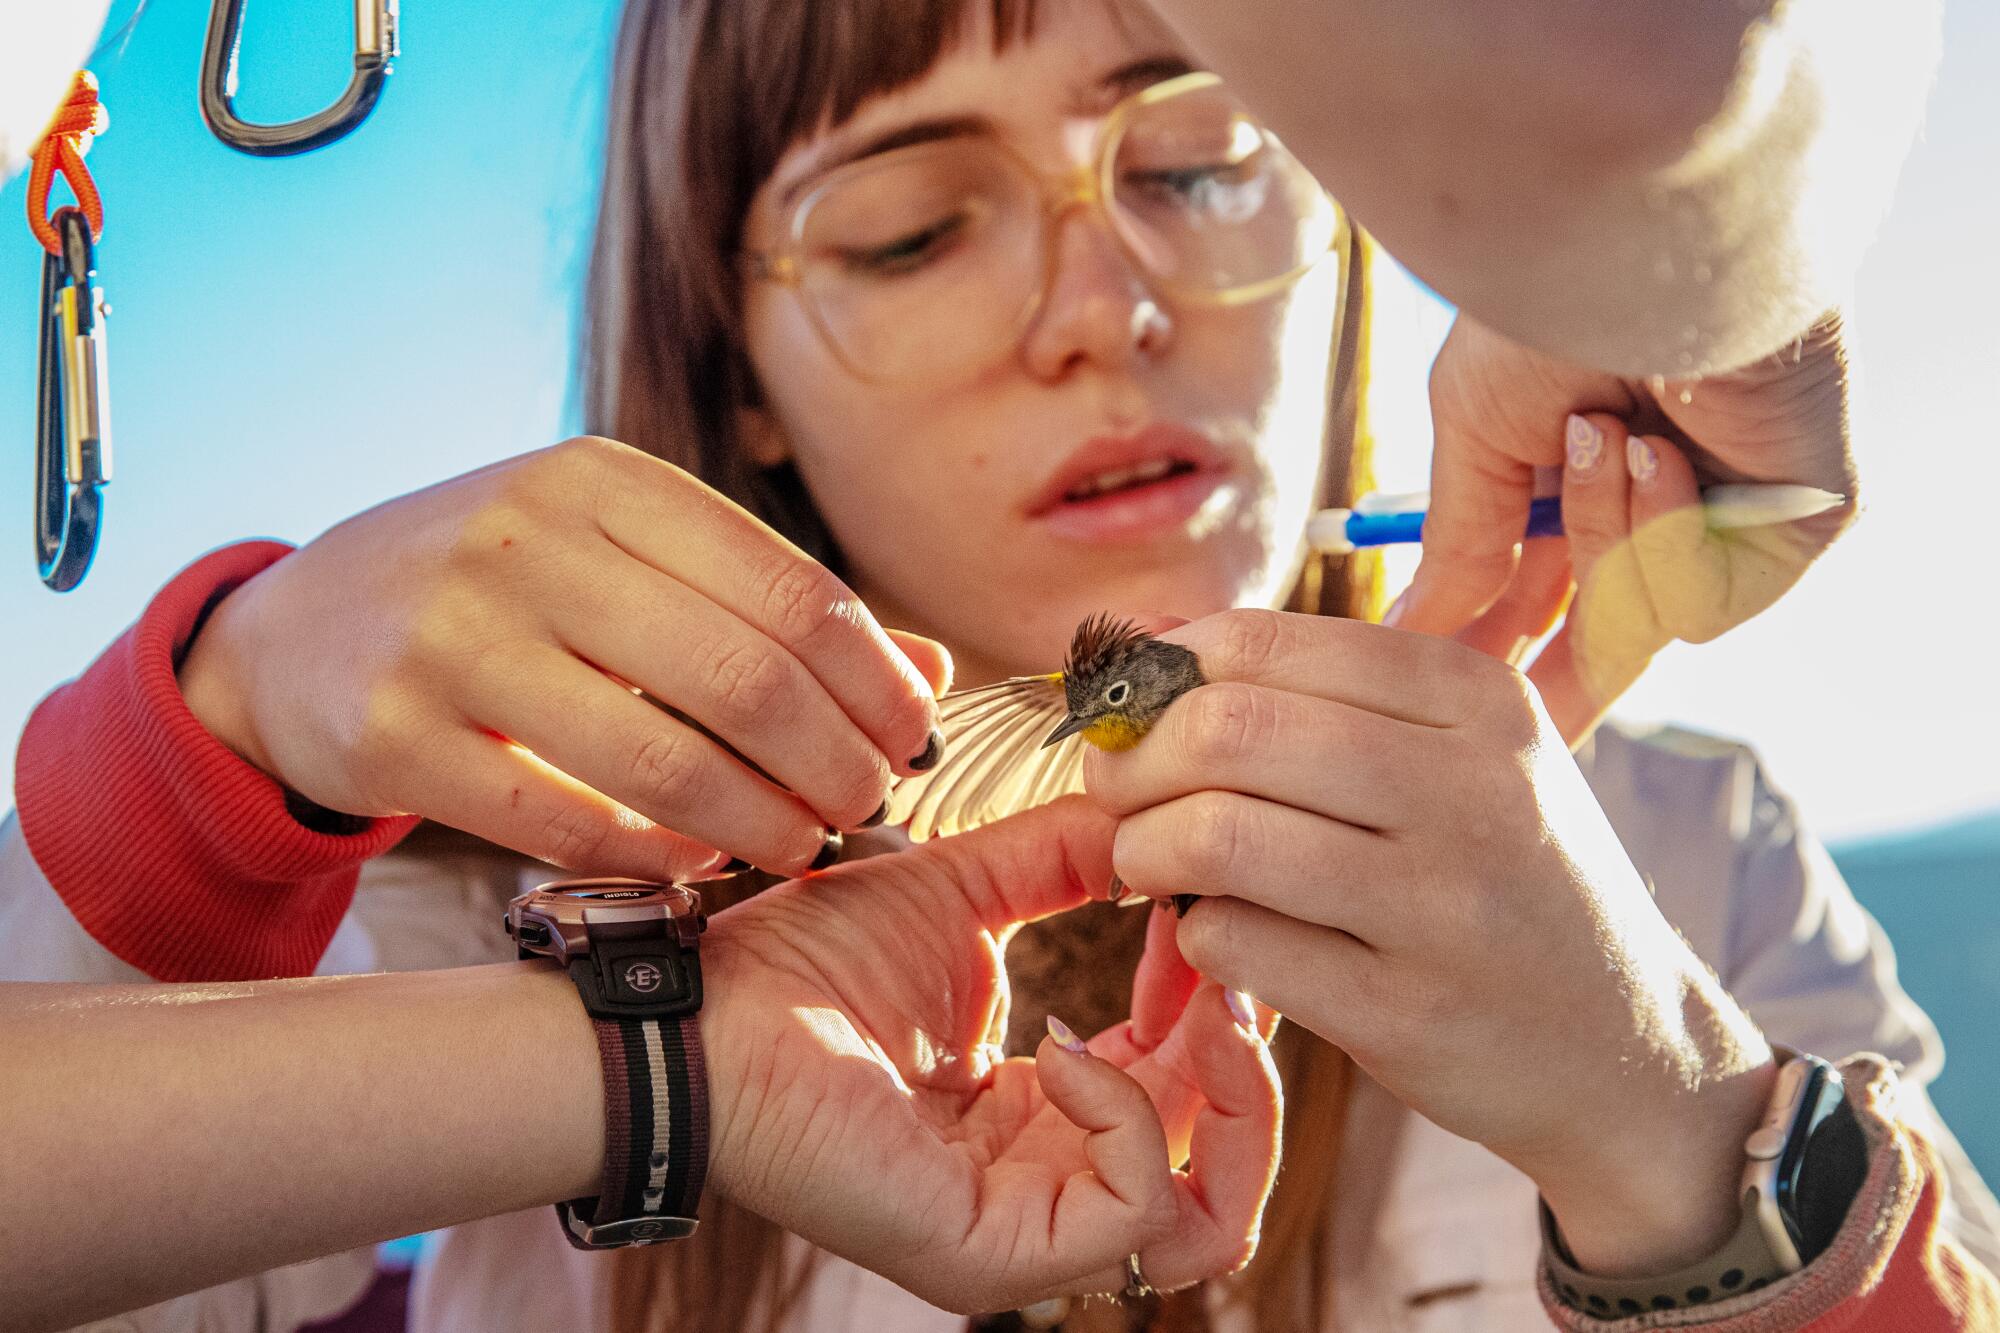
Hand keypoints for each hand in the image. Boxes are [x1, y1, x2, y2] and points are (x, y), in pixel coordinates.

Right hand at [177, 437, 948, 878]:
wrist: (295, 628)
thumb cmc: (503, 592)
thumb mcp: (620, 557)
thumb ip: (764, 608)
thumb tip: (928, 678)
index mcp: (605, 481)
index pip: (792, 589)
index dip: (876, 681)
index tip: (914, 740)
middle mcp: (529, 541)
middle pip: (747, 678)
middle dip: (837, 761)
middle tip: (867, 805)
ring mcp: (453, 637)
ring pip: (666, 760)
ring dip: (763, 823)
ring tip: (804, 846)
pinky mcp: (394, 735)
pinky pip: (564, 823)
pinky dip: (656, 857)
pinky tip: (701, 867)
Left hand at [699, 798, 1280, 1312]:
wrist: (710, 1009)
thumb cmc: (808, 962)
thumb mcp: (966, 893)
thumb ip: (1065, 860)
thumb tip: (1155, 824)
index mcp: (1047, 1112)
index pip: (1192, 1093)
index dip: (1219, 1004)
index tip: (1199, 912)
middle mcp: (1048, 1181)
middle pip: (1225, 1170)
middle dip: (1242, 1052)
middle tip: (1220, 959)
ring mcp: (1025, 1230)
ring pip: (1209, 1221)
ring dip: (1228, 1100)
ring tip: (1193, 1007)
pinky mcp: (994, 1251)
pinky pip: (1131, 1213)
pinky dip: (1129, 1119)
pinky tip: (1066, 1045)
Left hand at [1085, 609, 1776, 1276]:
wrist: (1626, 1048)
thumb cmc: (1507, 878)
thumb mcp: (1463, 755)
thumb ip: (1321, 692)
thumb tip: (1145, 643)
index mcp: (1478, 699)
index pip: (1263, 643)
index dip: (1161, 672)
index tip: (1129, 707)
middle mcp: (1472, 790)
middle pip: (1227, 730)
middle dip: (1133, 757)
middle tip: (1113, 787)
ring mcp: (1442, 907)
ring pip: (1216, 838)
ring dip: (1142, 847)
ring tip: (1146, 861)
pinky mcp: (1405, 1012)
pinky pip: (1235, 945)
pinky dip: (1194, 934)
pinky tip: (1215, 932)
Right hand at [1392, 312, 1858, 742]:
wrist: (1659, 250)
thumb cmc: (1560, 308)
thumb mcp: (1474, 432)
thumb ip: (1457, 546)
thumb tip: (1410, 633)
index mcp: (1575, 488)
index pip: (1535, 605)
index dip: (1486, 657)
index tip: (1426, 700)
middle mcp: (1654, 512)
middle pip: (1598, 646)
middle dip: (1542, 679)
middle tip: (1493, 710)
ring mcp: (1723, 527)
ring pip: (1632, 621)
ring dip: (1594, 534)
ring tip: (1600, 433)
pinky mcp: (1786, 535)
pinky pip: (1695, 603)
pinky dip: (1659, 536)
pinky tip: (1658, 452)